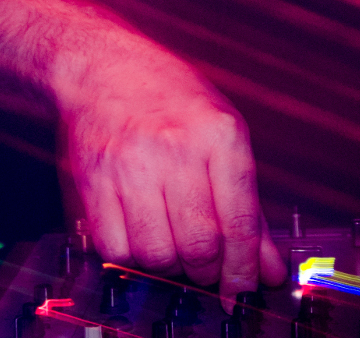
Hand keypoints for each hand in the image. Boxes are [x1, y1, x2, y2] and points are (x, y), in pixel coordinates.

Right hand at [58, 51, 285, 305]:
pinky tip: (140, 234)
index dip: (244, 269)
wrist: (103, 67)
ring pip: (156, 254)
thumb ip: (247, 204)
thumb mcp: (223, 135)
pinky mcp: (92, 181)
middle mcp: (175, 148)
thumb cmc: (170, 98)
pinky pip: (116, 248)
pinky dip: (131, 255)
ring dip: (169, 265)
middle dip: (208, 271)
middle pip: (199, 245)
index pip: (238, 222)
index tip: (243, 291)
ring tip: (173, 245)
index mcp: (218, 134)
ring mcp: (130, 165)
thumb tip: (266, 266)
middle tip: (208, 269)